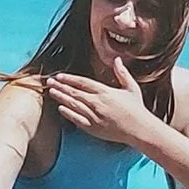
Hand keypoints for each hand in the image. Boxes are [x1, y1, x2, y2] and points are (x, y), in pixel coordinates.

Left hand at [44, 57, 159, 147]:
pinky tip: (60, 108)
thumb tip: (117, 59)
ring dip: (61, 98)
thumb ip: (122, 73)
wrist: (139, 129)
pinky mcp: (93, 128)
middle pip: (75, 93)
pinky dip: (68, 113)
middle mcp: (98, 103)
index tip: (59, 76)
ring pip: (73, 105)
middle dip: (61, 87)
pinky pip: (77, 119)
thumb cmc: (136, 108)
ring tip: (52, 92)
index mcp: (105, 92)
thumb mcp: (131, 87)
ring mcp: (94, 116)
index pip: (83, 83)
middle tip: (49, 82)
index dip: (70, 79)